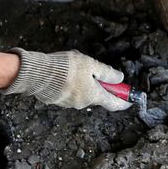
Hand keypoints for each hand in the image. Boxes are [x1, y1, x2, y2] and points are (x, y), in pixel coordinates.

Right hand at [0, 49, 130, 110]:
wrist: (37, 73)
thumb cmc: (65, 68)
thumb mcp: (91, 64)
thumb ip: (107, 73)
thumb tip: (120, 79)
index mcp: (93, 96)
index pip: (114, 104)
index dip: (124, 101)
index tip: (131, 100)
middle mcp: (82, 103)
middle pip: (97, 97)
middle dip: (100, 86)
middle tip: (96, 71)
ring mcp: (69, 103)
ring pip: (82, 94)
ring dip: (84, 83)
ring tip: (75, 67)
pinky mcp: (56, 100)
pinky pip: (70, 93)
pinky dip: (72, 85)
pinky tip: (65, 73)